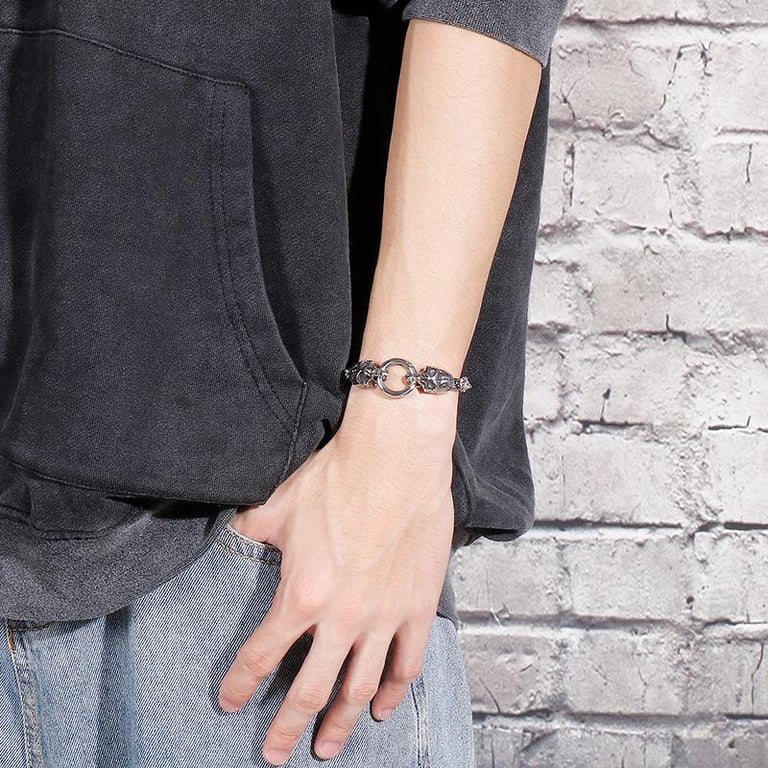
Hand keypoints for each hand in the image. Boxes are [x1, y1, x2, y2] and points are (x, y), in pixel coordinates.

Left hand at [217, 392, 456, 763]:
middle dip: (286, 727)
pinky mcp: (417, 607)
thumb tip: (231, 534)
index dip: (240, 684)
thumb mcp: (278, 506)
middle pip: (309, 692)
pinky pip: (407, 664)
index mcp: (301, 597)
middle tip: (274, 753)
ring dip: (340, 723)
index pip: (260, 656)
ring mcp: (383, 618)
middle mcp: (341, 619)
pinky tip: (382, 709)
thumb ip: (250, 532)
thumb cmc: (337, 479)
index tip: (229, 702)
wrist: (394, 460)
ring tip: (327, 747)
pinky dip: (394, 693)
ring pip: (359, 689)